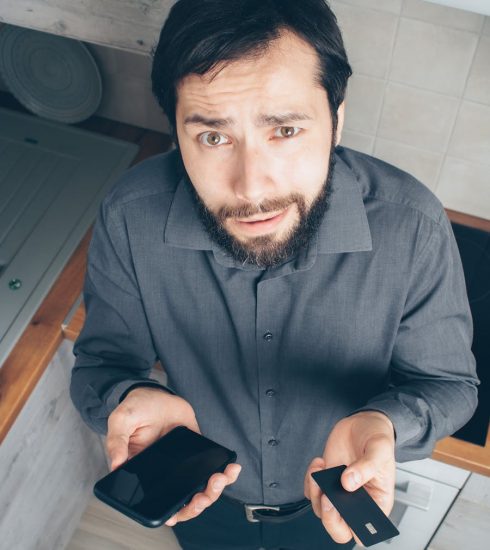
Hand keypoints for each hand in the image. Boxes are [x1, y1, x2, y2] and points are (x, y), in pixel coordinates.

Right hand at [106, 387, 240, 526]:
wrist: (153, 392)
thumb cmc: (135, 409)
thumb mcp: (121, 420)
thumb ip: (116, 441)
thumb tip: (115, 465)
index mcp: (144, 475)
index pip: (159, 503)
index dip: (174, 512)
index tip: (183, 508)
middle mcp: (165, 474)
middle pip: (185, 500)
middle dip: (200, 502)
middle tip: (206, 493)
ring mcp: (183, 464)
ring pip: (201, 488)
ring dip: (215, 489)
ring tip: (223, 476)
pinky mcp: (196, 451)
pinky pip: (212, 468)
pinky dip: (224, 472)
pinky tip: (232, 467)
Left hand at [304, 411, 395, 545]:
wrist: (364, 421)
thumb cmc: (378, 437)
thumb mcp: (380, 449)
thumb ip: (367, 466)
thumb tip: (348, 483)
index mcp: (377, 502)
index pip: (364, 531)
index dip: (353, 527)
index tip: (344, 507)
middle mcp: (357, 501)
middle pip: (339, 528)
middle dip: (329, 517)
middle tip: (327, 497)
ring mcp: (340, 491)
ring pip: (322, 510)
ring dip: (316, 493)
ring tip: (320, 470)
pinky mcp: (327, 479)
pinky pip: (312, 491)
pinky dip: (310, 480)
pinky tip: (319, 463)